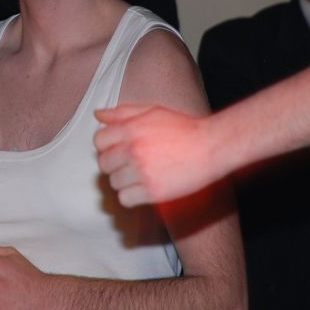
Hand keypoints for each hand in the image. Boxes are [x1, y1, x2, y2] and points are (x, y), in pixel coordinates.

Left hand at [95, 105, 218, 206]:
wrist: (211, 146)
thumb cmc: (183, 128)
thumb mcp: (152, 111)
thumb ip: (122, 113)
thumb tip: (98, 115)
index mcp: (131, 128)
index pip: (98, 141)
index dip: (106, 145)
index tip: (117, 149)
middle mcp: (133, 149)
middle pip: (103, 163)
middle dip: (113, 163)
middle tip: (128, 163)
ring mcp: (142, 171)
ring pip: (113, 182)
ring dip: (123, 180)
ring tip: (139, 174)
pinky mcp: (152, 191)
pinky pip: (125, 198)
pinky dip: (130, 196)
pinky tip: (142, 187)